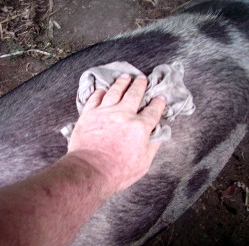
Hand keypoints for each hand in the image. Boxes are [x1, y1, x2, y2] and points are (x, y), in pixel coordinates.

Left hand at [66, 74, 166, 192]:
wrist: (90, 170)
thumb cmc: (118, 172)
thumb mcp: (143, 163)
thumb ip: (152, 146)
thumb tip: (158, 135)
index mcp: (140, 127)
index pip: (153, 111)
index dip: (158, 103)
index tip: (160, 98)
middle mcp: (124, 115)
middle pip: (134, 94)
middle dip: (140, 85)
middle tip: (142, 78)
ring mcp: (105, 112)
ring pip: (115, 91)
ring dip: (122, 82)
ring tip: (126, 77)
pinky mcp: (89, 114)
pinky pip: (96, 97)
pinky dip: (100, 92)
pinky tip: (103, 89)